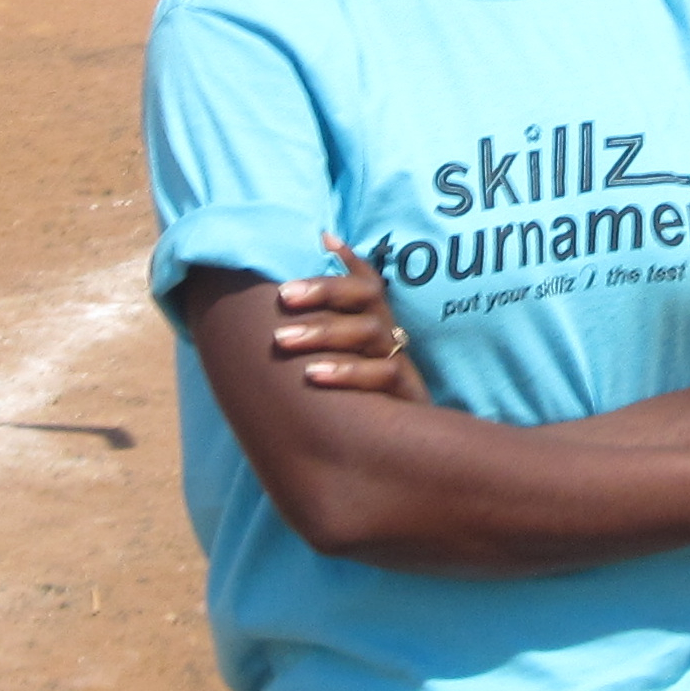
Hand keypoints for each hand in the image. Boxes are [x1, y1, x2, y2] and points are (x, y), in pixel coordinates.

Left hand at [283, 232, 430, 405]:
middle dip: (321, 293)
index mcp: (376, 322)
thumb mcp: (347, 358)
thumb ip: (328, 319)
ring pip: (369, 332)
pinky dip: (347, 372)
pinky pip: (382, 374)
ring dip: (324, 332)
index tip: (301, 264)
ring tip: (283, 339)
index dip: (338, 267)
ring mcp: (399, 362)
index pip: (364, 282)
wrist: (408, 445)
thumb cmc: (365, 397)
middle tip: (281, 297)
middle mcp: (389, 336)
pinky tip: (312, 375)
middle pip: (364, 298)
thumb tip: (321, 246)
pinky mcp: (407, 393)